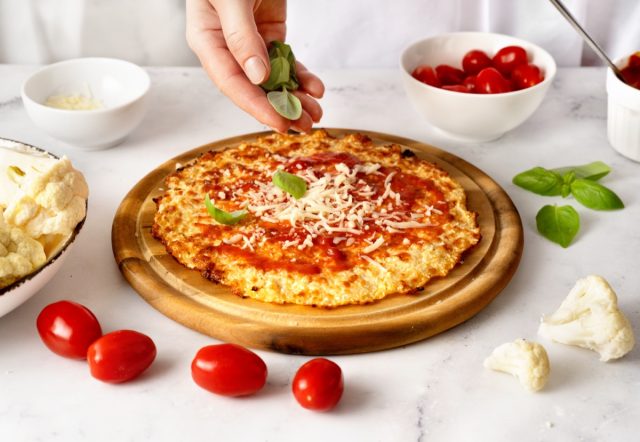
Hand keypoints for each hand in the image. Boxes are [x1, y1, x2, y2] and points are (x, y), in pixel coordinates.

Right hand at [186, 0, 323, 132]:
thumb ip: (241, 36)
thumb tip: (257, 76)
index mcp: (207, 39)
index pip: (231, 82)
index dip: (256, 106)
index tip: (280, 123)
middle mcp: (227, 46)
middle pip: (254, 87)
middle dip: (281, 108)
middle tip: (306, 125)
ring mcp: (250, 41)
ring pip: (273, 79)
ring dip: (295, 97)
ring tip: (317, 113)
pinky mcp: (269, 32)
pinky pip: (285, 61)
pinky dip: (301, 75)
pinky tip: (315, 87)